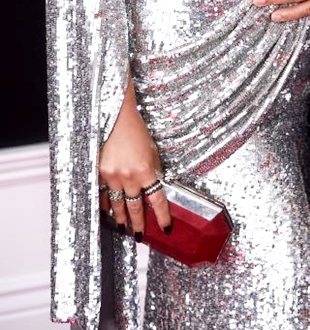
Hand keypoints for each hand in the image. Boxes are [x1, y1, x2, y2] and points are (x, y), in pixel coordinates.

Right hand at [98, 77, 170, 238]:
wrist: (117, 117)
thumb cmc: (136, 131)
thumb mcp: (152, 150)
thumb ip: (153, 169)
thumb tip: (155, 185)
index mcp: (146, 170)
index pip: (157, 200)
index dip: (162, 216)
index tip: (166, 228)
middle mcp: (129, 176)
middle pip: (135, 207)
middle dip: (138, 223)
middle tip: (139, 235)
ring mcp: (112, 176)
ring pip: (117, 204)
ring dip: (121, 218)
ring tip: (123, 227)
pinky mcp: (100, 173)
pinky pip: (103, 194)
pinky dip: (106, 204)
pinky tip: (107, 212)